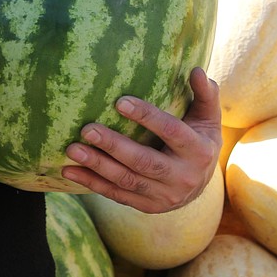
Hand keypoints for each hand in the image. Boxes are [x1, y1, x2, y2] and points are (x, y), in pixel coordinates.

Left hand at [61, 67, 221, 213]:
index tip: (119, 101)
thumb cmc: (198, 138)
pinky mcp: (148, 206)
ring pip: (127, 180)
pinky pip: (117, 195)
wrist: (201, 184)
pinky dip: (92, 184)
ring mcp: (165, 196)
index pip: (171, 132)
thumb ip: (204, 94)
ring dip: (97, 166)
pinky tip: (69, 171)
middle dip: (114, 146)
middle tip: (87, 129)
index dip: (147, 117)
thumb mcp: (207, 117)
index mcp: (198, 151)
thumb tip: (196, 70)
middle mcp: (183, 177)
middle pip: (145, 162)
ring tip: (72, 149)